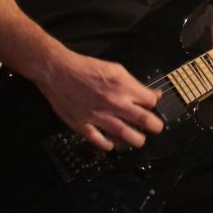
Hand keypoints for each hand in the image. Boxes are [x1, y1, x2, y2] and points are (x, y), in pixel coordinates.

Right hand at [34, 51, 163, 151]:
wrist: (57, 71)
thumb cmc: (86, 67)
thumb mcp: (116, 69)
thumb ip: (134, 84)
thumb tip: (153, 95)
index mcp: (122, 85)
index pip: (149, 102)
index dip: (153, 105)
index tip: (151, 108)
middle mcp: (113, 102)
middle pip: (142, 120)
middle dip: (154, 127)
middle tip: (155, 129)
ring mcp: (97, 115)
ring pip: (124, 134)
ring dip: (136, 139)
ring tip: (139, 140)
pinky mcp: (82, 124)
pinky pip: (98, 140)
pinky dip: (107, 145)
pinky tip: (112, 144)